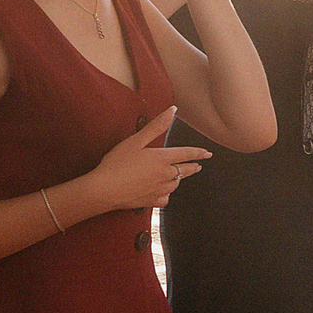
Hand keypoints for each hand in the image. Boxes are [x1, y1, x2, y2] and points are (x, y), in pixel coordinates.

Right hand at [77, 108, 210, 210]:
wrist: (104, 189)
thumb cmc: (117, 163)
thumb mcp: (135, 140)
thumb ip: (156, 126)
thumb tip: (172, 110)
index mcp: (162, 158)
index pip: (186, 153)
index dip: (198, 153)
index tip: (208, 153)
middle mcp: (165, 175)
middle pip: (185, 171)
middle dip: (193, 167)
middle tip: (198, 165)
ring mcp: (159, 190)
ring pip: (176, 185)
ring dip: (179, 180)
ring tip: (178, 177)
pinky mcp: (151, 202)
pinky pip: (165, 199)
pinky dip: (166, 195)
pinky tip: (163, 194)